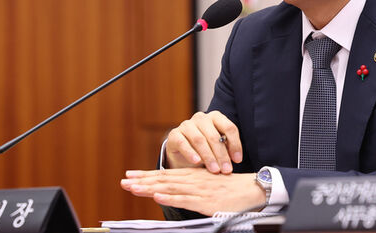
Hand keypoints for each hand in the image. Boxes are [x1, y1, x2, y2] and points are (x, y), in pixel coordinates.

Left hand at [120, 168, 263, 215]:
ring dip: (150, 187)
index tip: (130, 175)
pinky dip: (170, 197)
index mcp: (193, 176)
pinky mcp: (205, 200)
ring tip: (133, 187)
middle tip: (124, 181)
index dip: (146, 175)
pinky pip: (184, 199)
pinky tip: (157, 196)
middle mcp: (193, 180)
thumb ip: (192, 186)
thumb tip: (175, 189)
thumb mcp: (209, 183)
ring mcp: (198, 190)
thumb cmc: (231, 188)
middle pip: (163, 180)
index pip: (165, 175)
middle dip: (142, 180)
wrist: (252, 190)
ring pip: (169, 188)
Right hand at [165, 111, 242, 173]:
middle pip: (214, 136)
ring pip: (199, 139)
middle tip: (226, 170)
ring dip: (208, 156)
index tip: (237, 160)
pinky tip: (197, 162)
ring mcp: (186, 125)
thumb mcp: (218, 148)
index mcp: (215, 117)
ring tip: (214, 170)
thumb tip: (235, 160)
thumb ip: (226, 149)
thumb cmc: (205, 150)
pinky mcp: (174, 134)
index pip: (229, 128)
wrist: (183, 154)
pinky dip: (190, 153)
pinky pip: (183, 143)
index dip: (235, 144)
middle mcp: (201, 118)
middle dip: (222, 155)